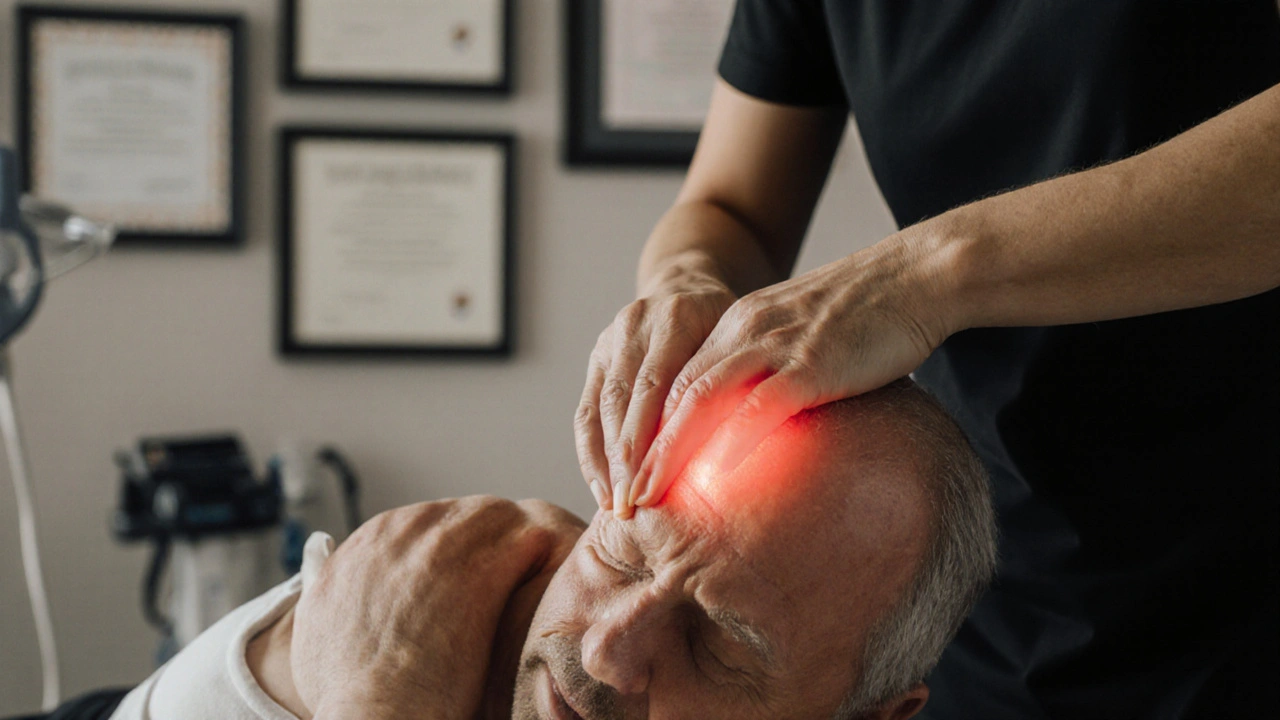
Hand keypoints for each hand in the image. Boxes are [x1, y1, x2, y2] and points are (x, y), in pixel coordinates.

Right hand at [289, 496, 584, 719]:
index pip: (427, 522)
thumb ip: (330, 592)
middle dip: (492, 539)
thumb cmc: (349, 696)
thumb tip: (326, 568)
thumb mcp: (319, 633)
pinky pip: (525, 540)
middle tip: (521, 566)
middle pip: (462, 514)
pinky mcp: (475, 569)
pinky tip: (557, 570)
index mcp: (362, 546)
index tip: (477, 572)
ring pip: (498, 520)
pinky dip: (545, 553)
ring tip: (548, 564)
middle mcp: (394, 534)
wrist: (371, 719)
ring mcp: (435, 546)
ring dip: (523, 541)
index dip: (458, 548)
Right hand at [575, 273, 735, 515]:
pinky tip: (602, 488)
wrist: (688, 284)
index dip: (652, 439)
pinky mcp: (595, 358)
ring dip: (604, 462)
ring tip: (615, 507)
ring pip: (598, 409)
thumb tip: (749, 436)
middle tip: (632, 508)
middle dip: (624, 460)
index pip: (657, 385)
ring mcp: (609, 341)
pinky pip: (585, 411)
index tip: (657, 485)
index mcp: (675, 317)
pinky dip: (590, 453)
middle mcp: (635, 325)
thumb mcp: (743, 340)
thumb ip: (740, 378)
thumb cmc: (730, 326)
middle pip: (623, 401)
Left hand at [626, 232, 955, 512]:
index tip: (629, 472)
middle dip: (640, 449)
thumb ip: (773, 372)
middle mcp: (744, 330)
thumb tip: (757, 424)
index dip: (646, 430)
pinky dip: (728, 442)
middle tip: (620, 496)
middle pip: (673, 395)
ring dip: (667, 453)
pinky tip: (710, 477)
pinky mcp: (810, 364)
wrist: (916, 276)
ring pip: (699, 401)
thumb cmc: (869, 314)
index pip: (674, 382)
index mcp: (737, 324)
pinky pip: (758, 407)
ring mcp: (774, 345)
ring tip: (645, 496)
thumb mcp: (802, 337)